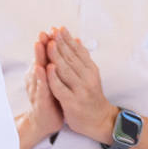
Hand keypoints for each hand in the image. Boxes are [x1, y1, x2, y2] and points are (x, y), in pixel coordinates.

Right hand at [22, 32, 63, 141]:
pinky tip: (42, 68)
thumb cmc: (53, 98)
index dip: (49, 43)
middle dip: (43, 46)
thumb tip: (63, 48)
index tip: (51, 28)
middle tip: (43, 32)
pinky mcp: (41, 102)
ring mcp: (39, 90)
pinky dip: (42, 78)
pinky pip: (42, 88)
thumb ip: (58, 64)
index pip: (47, 56)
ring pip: (38, 72)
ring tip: (40, 44)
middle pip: (41, 60)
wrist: (47, 121)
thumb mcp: (57, 80)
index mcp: (45, 74)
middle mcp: (40, 80)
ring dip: (39, 57)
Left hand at [42, 28, 117, 144]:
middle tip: (52, 31)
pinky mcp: (72, 101)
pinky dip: (54, 78)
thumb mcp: (90, 75)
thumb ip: (82, 58)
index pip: (78, 52)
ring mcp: (80, 90)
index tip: (59, 28)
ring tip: (49, 43)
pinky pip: (61, 88)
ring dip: (57, 56)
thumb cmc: (91, 96)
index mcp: (91, 70)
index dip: (67, 40)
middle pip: (71, 58)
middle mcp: (87, 78)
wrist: (99, 120)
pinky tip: (48, 68)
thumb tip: (76, 40)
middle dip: (60, 44)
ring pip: (66, 70)